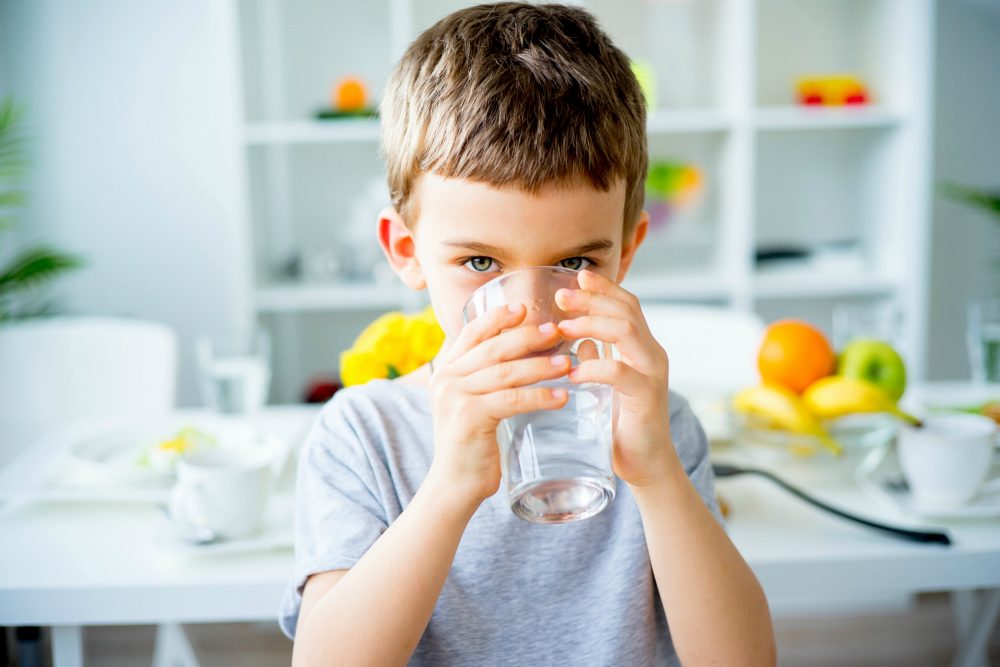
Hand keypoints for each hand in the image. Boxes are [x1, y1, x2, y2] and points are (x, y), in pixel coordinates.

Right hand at [426, 304, 571, 507]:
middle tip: (557, 331)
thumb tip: (527, 354)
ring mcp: (455, 397)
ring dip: (539, 365)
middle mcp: (446, 378)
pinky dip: (538, 396)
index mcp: (447, 370)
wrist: (454, 485)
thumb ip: (489, 379)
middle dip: (527, 337)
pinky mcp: (468, 417)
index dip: (498, 318)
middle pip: (492, 347)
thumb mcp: (475, 403)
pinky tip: (561, 396)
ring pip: (504, 371)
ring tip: (567, 363)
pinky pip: (511, 399)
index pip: (471, 332)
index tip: (524, 308)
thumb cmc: (473, 445)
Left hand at [555, 270, 680, 487]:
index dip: (604, 289)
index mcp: (642, 348)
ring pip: (627, 332)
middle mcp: (652, 354)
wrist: (645, 464)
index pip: (627, 305)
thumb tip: (580, 340)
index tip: (576, 277)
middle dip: (593, 299)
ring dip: (591, 324)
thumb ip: (599, 359)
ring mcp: (652, 374)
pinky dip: (594, 367)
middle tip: (561, 297)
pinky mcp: (647, 397)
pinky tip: (573, 372)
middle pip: (626, 311)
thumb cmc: (623, 425)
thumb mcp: (607, 385)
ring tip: (562, 328)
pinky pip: (621, 372)